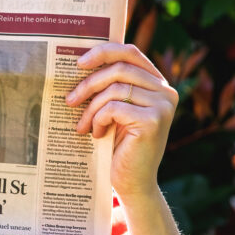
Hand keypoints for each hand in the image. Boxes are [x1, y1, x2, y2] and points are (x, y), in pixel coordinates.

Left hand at [64, 43, 176, 203]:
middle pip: (119, 68)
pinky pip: (114, 108)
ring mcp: (162, 105)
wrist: (132, 182)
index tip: (79, 63)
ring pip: (114, 88)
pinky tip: (96, 134)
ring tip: (82, 125)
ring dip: (91, 107)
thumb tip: (82, 61)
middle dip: (89, 83)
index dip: (104, 52)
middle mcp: (165, 91)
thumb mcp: (116, 110)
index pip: (130, 53)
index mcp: (157, 83)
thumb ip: (111, 85)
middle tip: (69, 100)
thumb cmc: (119, 145)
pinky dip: (99, 119)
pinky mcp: (153, 121)